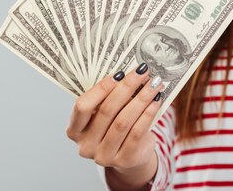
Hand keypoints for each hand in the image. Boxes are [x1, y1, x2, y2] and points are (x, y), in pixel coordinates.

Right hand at [66, 63, 163, 186]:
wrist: (131, 157)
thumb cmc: (116, 128)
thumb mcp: (106, 115)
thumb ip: (109, 98)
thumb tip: (129, 72)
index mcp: (75, 130)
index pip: (82, 106)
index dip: (101, 88)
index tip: (120, 73)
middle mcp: (86, 145)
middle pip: (107, 111)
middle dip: (127, 87)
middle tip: (143, 72)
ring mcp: (104, 155)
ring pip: (123, 121)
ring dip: (141, 98)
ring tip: (154, 84)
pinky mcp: (124, 160)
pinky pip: (137, 132)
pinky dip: (148, 113)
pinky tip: (157, 100)